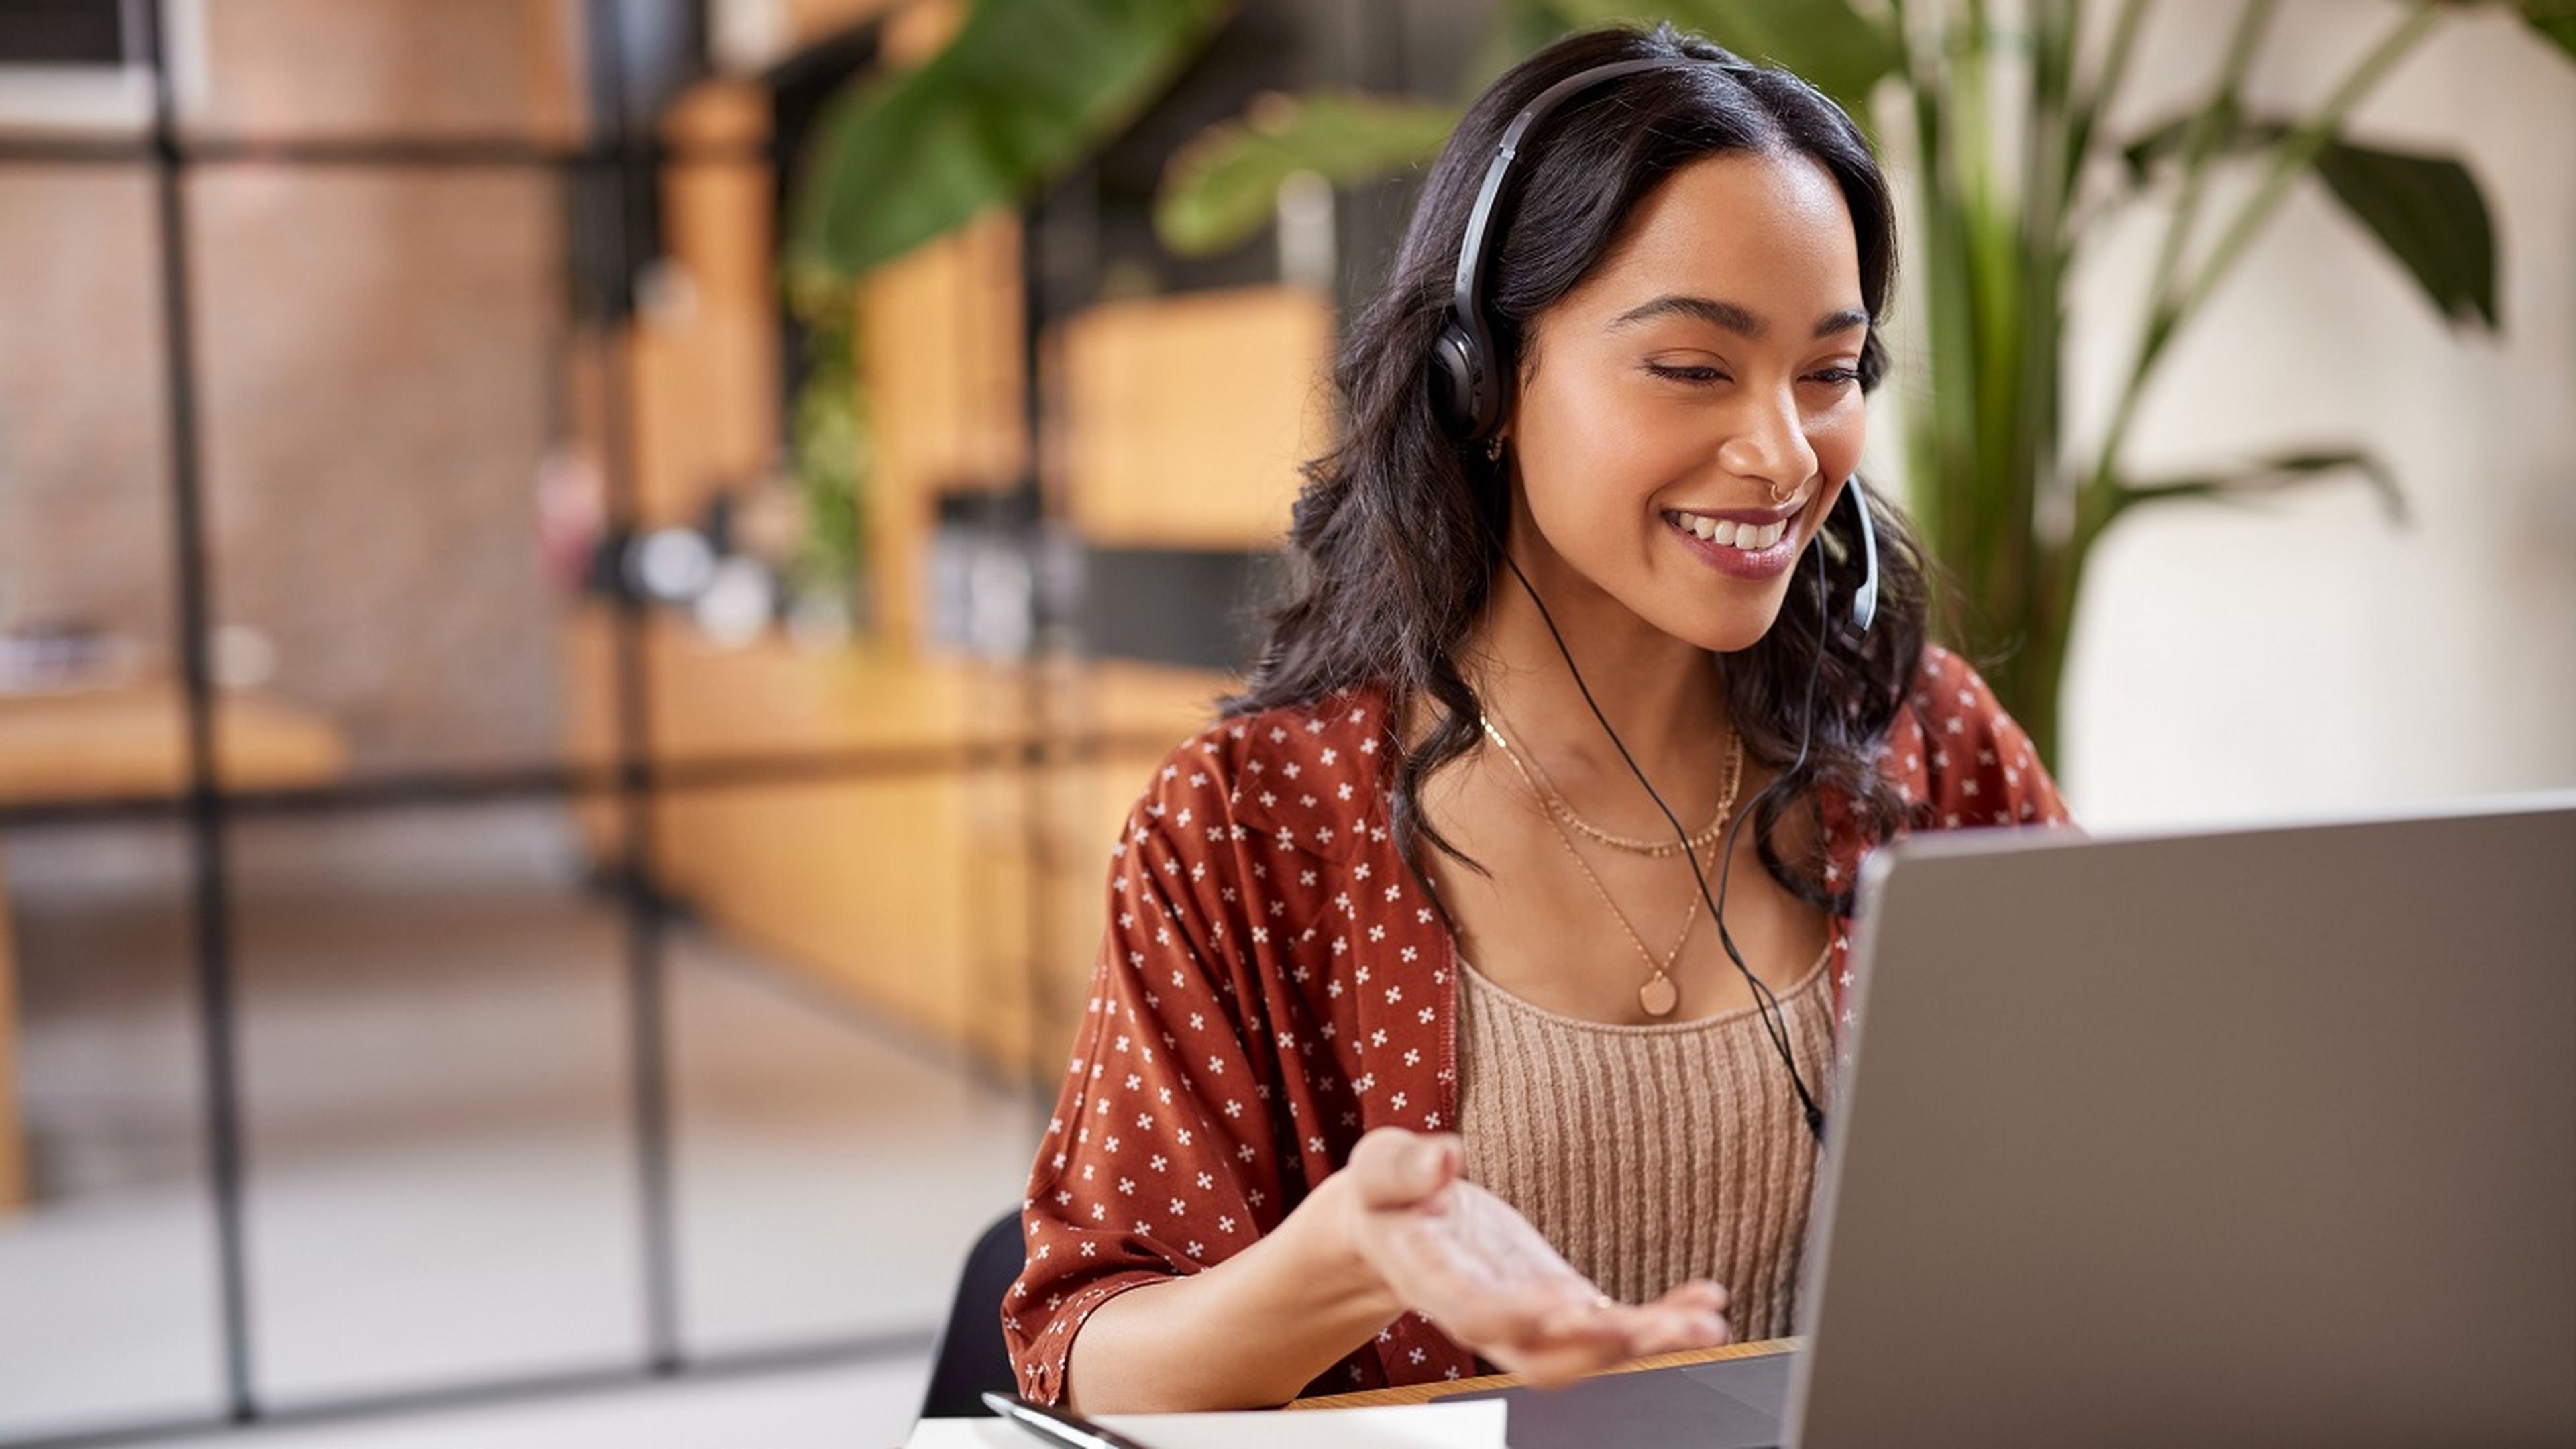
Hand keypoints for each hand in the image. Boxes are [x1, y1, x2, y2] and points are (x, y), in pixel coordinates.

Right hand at [1332, 1126, 1731, 1386]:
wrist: (1396, 1227)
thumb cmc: (1388, 1195)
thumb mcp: (1380, 1166)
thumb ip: (1404, 1167)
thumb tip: (1444, 1157)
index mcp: (1433, 1280)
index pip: (1474, 1312)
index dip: (1517, 1315)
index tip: (1562, 1303)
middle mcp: (1484, 1314)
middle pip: (1539, 1355)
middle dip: (1600, 1349)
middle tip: (1655, 1329)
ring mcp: (1526, 1317)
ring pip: (1585, 1352)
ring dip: (1646, 1342)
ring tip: (1704, 1324)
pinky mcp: (1558, 1303)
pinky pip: (1612, 1325)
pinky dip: (1661, 1319)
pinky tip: (1706, 1303)